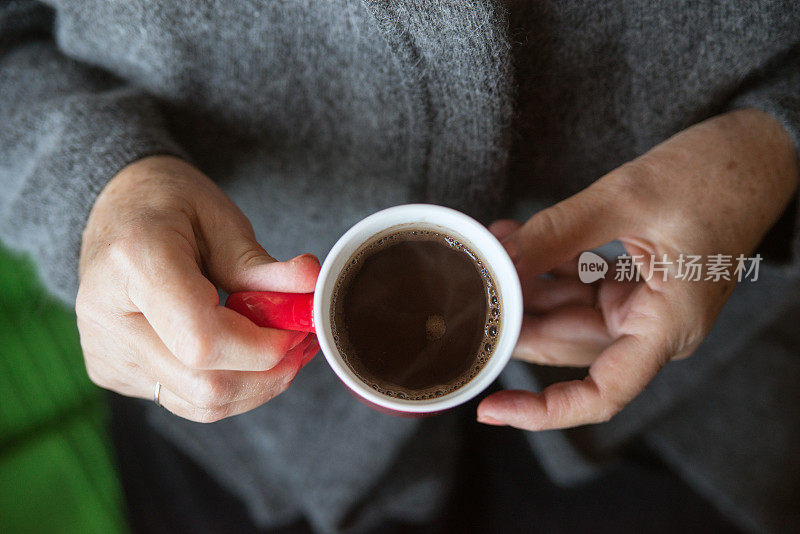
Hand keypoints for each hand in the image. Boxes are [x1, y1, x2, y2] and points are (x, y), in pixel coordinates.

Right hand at [77, 156, 320, 421]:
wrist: (116, 208)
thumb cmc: (169, 204)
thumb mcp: (221, 217)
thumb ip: (263, 265)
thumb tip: (313, 285)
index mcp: (133, 263)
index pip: (203, 340)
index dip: (262, 348)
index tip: (297, 330)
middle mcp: (106, 316)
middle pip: (203, 383)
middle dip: (268, 372)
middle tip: (301, 341)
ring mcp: (104, 351)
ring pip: (198, 403)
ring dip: (255, 386)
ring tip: (282, 347)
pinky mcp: (111, 371)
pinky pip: (184, 400)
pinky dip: (229, 387)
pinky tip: (248, 357)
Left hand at [477, 109, 798, 429]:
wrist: (755, 151)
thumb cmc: (716, 175)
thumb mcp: (628, 198)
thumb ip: (560, 233)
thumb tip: (502, 258)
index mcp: (669, 325)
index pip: (603, 392)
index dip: (544, 410)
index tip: (492, 409)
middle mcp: (653, 326)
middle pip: (567, 345)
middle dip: (517, 319)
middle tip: (471, 292)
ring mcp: (640, 306)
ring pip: (564, 314)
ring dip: (525, 287)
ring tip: (491, 250)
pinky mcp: (630, 284)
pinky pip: (576, 287)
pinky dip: (545, 267)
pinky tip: (516, 240)